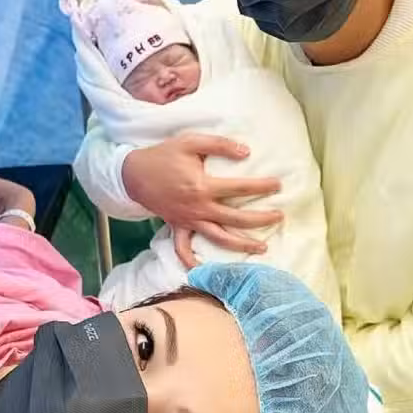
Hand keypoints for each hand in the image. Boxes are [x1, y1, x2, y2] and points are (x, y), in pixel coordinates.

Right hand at [121, 134, 281, 266]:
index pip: (240, 188)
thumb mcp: (190, 142)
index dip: (261, 186)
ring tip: (262, 248)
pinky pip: (183, 249)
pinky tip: (204, 270)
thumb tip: (246, 151)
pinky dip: (192, 261)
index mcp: (203, 186)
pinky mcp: (177, 227)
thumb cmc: (163, 155)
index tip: (278, 185)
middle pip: (235, 219)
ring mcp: (187, 221)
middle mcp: (198, 208)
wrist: (133, 174)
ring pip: (218, 238)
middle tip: (279, 217)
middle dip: (260, 219)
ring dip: (241, 245)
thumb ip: (219, 144)